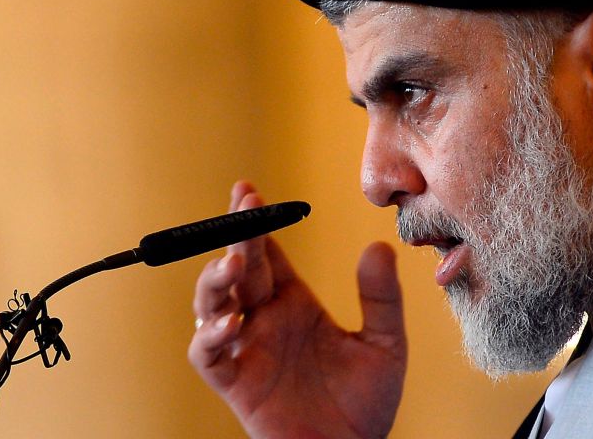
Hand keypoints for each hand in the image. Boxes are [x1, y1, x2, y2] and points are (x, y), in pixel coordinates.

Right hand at [189, 181, 406, 437]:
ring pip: (210, 305)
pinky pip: (207, 357)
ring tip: (233, 263)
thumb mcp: (385, 344)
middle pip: (238, 268)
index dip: (255, 221)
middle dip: (236, 235)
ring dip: (215, 280)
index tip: (250, 190)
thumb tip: (379, 246)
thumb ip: (381, 299)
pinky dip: (208, 338)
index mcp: (294, 303)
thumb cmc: (366, 404)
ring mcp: (246, 350)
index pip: (267, 252)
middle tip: (243, 205)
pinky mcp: (236, 384)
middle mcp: (264, 320)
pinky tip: (229, 324)